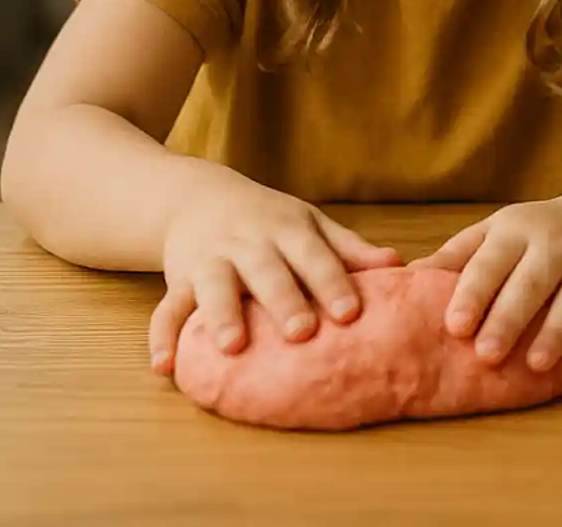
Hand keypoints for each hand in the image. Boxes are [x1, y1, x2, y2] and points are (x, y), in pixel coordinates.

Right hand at [149, 172, 402, 375]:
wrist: (197, 196)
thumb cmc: (268, 220)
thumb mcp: (310, 224)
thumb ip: (349, 248)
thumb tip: (399, 264)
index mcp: (288, 230)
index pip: (315, 256)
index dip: (332, 283)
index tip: (351, 313)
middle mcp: (248, 243)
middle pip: (267, 271)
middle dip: (284, 300)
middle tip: (302, 333)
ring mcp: (210, 260)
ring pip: (214, 286)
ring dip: (222, 315)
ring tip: (232, 347)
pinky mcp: (177, 279)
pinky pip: (167, 307)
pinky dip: (163, 336)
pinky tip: (165, 366)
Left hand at [410, 195, 561, 376]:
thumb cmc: (538, 234)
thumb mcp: (496, 232)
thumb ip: (456, 256)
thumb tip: (404, 279)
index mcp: (517, 230)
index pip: (492, 261)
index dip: (474, 294)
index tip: (455, 326)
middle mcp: (556, 243)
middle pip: (533, 282)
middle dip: (510, 319)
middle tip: (486, 355)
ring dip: (557, 332)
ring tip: (536, 365)